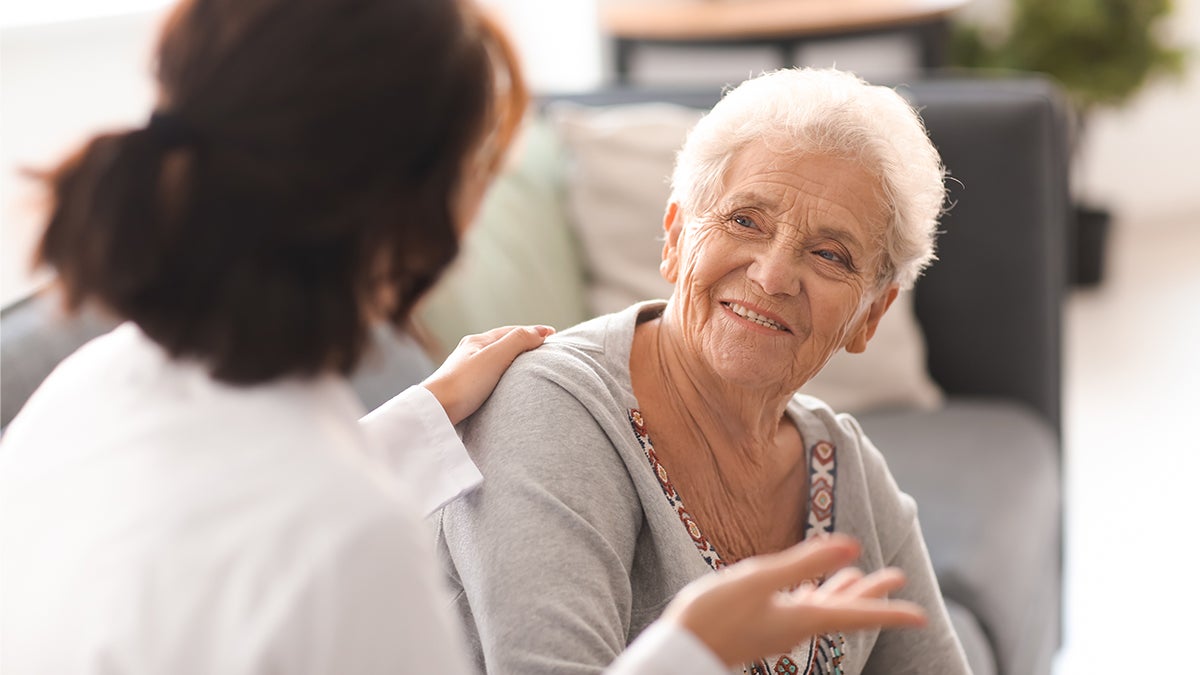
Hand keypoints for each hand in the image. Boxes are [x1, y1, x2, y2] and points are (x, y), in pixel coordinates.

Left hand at [421, 324, 553, 424]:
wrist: (435, 412)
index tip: (553, 335)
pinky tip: (505, 386)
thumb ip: (518, 342)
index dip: (532, 332)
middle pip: (501, 344)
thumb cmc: (463, 384)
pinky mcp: (462, 391)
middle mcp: (469, 354)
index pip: (510, 332)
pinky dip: (503, 375)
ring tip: (528, 366)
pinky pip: (488, 377)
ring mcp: (464, 372)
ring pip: (494, 361)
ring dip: (512, 360)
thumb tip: (540, 333)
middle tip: (543, 348)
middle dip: (522, 344)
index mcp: (476, 342)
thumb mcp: (495, 357)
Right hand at [661, 534, 926, 666]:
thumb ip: (804, 561)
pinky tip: (809, 588)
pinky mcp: (762, 624)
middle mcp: (797, 626)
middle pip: (844, 609)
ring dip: (845, 591)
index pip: (856, 614)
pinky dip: (814, 594)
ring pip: (824, 608)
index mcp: (802, 618)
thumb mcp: (758, 580)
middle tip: (897, 577)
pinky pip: (800, 608)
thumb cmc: (714, 615)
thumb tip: (852, 546)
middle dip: (871, 593)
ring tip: (860, 576)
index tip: (921, 616)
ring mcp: (779, 627)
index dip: (890, 612)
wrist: (680, 650)